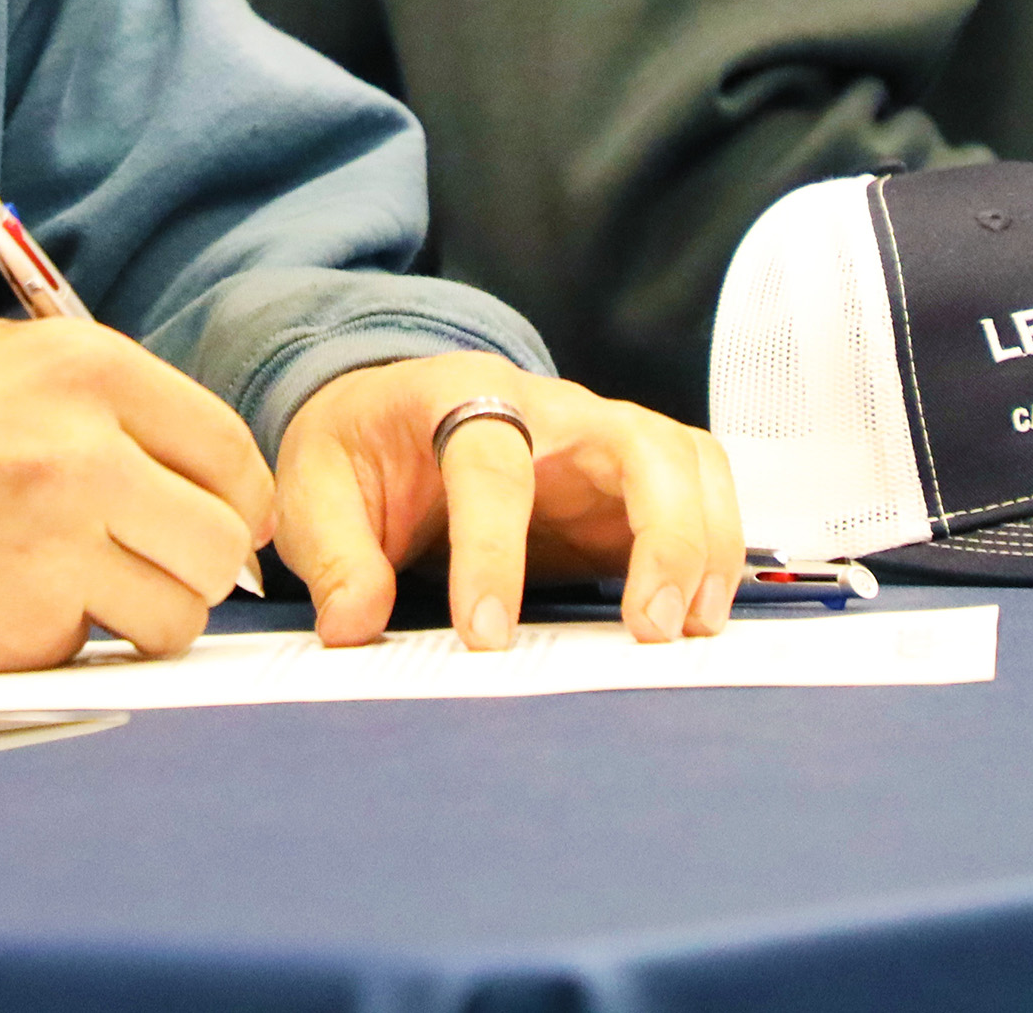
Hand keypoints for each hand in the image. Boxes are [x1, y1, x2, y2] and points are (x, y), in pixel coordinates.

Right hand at [0, 319, 274, 674]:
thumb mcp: (1, 361)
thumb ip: (104, 400)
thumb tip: (196, 461)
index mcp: (89, 370)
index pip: (232, 449)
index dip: (235, 497)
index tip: (220, 519)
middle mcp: (89, 455)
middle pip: (223, 541)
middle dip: (199, 564)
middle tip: (155, 566)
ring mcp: (58, 549)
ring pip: (178, 614)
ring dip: (145, 615)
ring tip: (85, 591)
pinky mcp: (23, 631)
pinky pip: (95, 651)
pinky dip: (67, 641)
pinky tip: (9, 604)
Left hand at [273, 352, 740, 653]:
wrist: (390, 415)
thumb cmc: (361, 447)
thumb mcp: (314, 487)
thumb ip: (333, 553)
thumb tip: (356, 625)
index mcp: (459, 394)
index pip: (490, 462)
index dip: (492, 550)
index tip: (486, 637)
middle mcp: (548, 406)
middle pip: (633, 440)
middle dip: (658, 533)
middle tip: (647, 629)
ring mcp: (598, 436)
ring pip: (685, 459)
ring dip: (704, 541)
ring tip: (686, 630)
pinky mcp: (628, 477)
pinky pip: (701, 488)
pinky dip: (718, 542)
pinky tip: (700, 612)